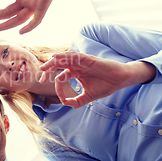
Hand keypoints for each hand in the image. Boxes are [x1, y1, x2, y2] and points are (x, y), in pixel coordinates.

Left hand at [39, 52, 155, 107]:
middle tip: (41, 78)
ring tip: (44, 68)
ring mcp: (81, 62)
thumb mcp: (88, 96)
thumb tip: (66, 105)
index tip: (62, 98)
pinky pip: (73, 56)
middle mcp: (75, 66)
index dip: (58, 88)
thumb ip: (77, 101)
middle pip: (57, 65)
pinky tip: (57, 58)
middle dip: (48, 70)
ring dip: (52, 62)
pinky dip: (64, 56)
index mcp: (74, 73)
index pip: (61, 78)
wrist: (120, 81)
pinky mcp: (87, 59)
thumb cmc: (105, 86)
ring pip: (63, 59)